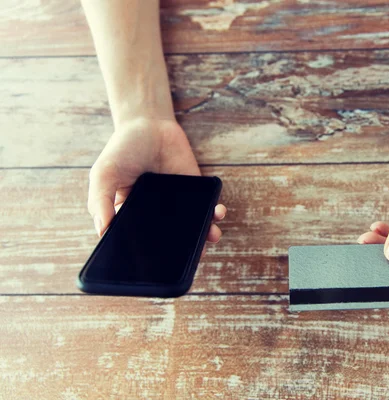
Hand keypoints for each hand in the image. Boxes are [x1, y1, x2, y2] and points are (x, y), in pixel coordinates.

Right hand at [88, 118, 225, 256]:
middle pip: (171, 242)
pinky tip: (217, 213)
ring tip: (210, 238)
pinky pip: (207, 209)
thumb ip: (100, 201)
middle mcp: (156, 217)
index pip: (140, 245)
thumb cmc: (122, 151)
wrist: (149, 123)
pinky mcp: (196, 193)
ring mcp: (178, 206)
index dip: (148, 258)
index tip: (156, 269)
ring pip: (193, 230)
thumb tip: (102, 232)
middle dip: (182, 253)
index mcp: (131, 218)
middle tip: (190, 260)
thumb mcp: (103, 174)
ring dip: (204, 236)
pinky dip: (214, 214)